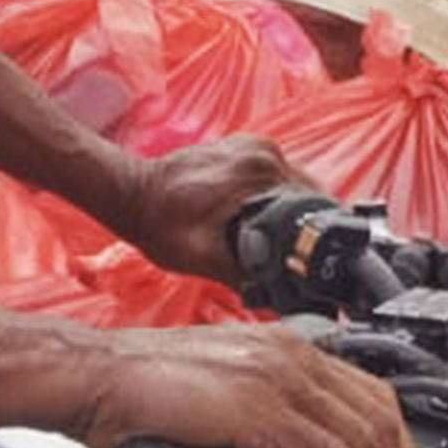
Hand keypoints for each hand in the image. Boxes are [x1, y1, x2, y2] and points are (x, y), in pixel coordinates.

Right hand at [76, 323, 417, 447]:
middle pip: (378, 416)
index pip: (363, 395)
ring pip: (364, 441)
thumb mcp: (203, 429)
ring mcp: (278, 378)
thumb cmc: (130, 396)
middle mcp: (287, 356)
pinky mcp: (263, 410)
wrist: (90, 379)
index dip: (389, 447)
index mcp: (279, 351)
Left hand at [119, 133, 297, 285]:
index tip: (312, 261)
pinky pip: (278, 175)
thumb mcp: (202, 258)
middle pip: (309, 194)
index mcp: (260, 172)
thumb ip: (243, 277)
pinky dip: (277, 197)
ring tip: (281, 241)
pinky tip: (265, 219)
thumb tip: (280, 302)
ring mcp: (255, 145)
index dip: (316, 238)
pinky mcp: (247, 147)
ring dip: (294, 211)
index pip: (313, 207)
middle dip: (306, 226)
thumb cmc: (159, 225)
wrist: (132, 194)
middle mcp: (263, 152)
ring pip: (296, 184)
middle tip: (297, 258)